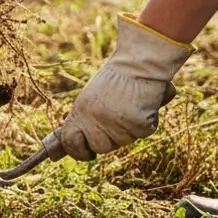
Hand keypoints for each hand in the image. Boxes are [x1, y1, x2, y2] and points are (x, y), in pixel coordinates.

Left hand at [56, 14, 193, 160]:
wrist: (139, 63)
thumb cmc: (116, 80)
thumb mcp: (91, 99)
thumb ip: (85, 120)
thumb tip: (76, 144)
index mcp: (80, 112)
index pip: (70, 142)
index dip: (77, 151)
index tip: (86, 154)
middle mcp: (95, 120)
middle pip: (100, 147)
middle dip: (109, 139)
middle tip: (118, 119)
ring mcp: (117, 124)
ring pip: (123, 142)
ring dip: (129, 129)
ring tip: (131, 105)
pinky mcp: (138, 125)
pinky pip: (142, 133)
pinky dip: (147, 122)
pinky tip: (144, 105)